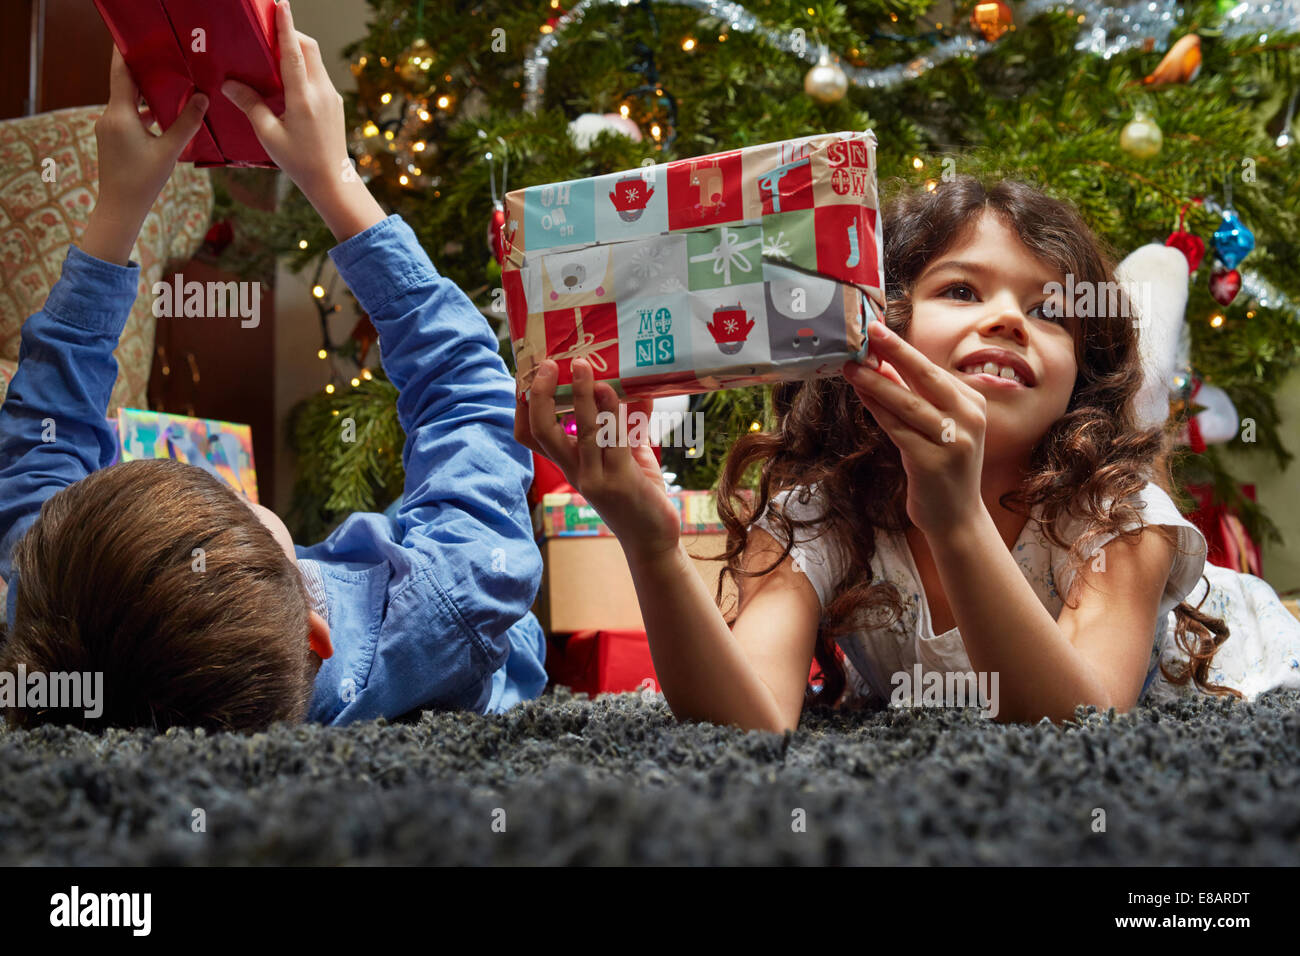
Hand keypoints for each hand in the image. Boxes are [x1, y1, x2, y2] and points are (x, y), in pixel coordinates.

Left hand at [80, 47, 208, 264]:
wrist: (120, 208)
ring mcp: (108, 128)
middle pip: (126, 85)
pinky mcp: (111, 139)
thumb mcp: (170, 151)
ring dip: (147, 96)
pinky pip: (127, 117)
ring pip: (128, 103)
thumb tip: (202, 98)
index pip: (121, 73)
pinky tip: (162, 117)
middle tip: (165, 59)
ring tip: (170, 88)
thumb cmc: (143, 181)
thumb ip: (186, 122)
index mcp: (120, 114)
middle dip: (145, 73)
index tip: (134, 36)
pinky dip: (143, 113)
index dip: (126, 52)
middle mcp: (109, 116)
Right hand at [221, 1, 383, 241]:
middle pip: (308, 48)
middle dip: (291, 33)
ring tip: (274, 54)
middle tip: (270, 29)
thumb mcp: (269, 135)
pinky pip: (318, 76)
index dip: (286, 26)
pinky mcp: (335, 103)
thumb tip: (229, 84)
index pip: (293, 52)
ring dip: (297, 50)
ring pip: (315, 61)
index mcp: (303, 98)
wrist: (333, 180)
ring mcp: (331, 96)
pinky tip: (288, 79)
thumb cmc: (299, 162)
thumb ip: (250, 105)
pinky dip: (303, 68)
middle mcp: (321, 92)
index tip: (281, 4)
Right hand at [515, 358, 681, 563]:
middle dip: (539, 395)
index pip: (530, 436)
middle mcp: (575, 470)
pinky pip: (611, 439)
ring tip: (583, 366)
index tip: (527, 376)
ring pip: (579, 429)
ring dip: (579, 395)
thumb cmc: (639, 496)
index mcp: (569, 464)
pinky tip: (613, 391)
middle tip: (547, 364)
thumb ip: (628, 426)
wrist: (653, 541)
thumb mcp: (630, 456)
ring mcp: (594, 477)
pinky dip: (611, 411)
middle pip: (541, 431)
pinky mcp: (619, 480)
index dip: (523, 406)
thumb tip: (638, 391)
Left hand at [842, 321, 987, 536]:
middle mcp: (970, 419)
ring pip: (909, 404)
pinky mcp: (933, 463)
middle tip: (868, 332)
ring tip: (851, 366)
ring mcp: (954, 442)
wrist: (957, 518)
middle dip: (895, 352)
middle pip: (926, 378)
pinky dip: (878, 410)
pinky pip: (898, 430)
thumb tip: (882, 364)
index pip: (933, 370)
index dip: (903, 350)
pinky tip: (861, 396)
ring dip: (877, 383)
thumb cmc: (942, 468)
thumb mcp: (937, 427)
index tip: (877, 330)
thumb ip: (916, 397)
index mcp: (973, 404)